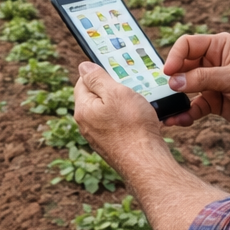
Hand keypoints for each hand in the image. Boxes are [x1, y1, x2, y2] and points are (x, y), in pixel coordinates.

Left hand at [73, 62, 170, 177]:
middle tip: (131, 86)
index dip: (99, 73)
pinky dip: (130, 119)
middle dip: (114, 89)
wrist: (146, 163)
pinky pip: (120, 125)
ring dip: (125, 104)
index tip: (115, 70)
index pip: (83, 82)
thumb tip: (83, 66)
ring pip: (110, 111)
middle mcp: (87, 125)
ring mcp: (100, 137)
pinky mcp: (113, 146)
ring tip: (140, 103)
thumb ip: (97, 78)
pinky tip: (143, 119)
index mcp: (83, 109)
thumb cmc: (133, 126)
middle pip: (97, 97)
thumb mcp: (116, 92)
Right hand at [161, 32, 229, 131]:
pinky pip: (194, 106)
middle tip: (163, 94)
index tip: (168, 73)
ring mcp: (213, 83)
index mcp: (219, 46)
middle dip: (172, 81)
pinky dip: (185, 114)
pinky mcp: (215, 102)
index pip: (187, 45)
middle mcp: (213, 62)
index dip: (175, 57)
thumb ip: (203, 78)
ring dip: (176, 100)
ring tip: (166, 112)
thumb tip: (174, 81)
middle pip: (183, 67)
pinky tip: (178, 121)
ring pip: (186, 89)